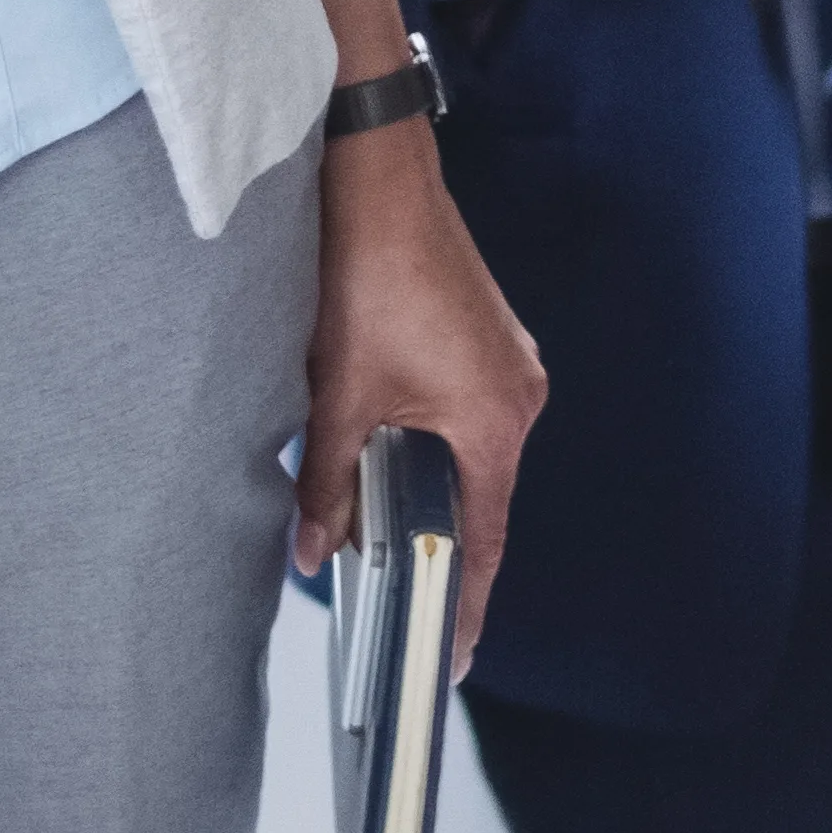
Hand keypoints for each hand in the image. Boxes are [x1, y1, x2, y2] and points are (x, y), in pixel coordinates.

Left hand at [296, 124, 545, 648]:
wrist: (377, 176)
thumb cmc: (368, 271)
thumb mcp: (337, 394)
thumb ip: (328, 484)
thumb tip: (314, 549)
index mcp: (494, 420)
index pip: (482, 542)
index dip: (465, 606)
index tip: (453, 656)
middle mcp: (517, 393)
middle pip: (480, 499)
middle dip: (437, 544)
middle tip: (398, 598)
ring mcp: (507, 362)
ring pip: (469, 453)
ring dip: (429, 485)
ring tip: (380, 519)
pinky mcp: (486, 338)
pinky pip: (466, 413)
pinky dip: (431, 441)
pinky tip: (385, 445)